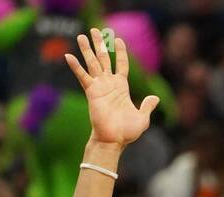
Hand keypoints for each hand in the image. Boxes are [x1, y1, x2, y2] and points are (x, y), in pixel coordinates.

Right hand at [65, 29, 157, 147]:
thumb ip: (147, 106)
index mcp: (122, 87)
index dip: (121, 52)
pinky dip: (76, 66)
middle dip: (100, 44)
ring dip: (87, 49)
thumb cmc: (127, 131)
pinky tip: (68, 55)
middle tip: (95, 30)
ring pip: (93, 63)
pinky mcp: (91, 92)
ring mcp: (99, 87)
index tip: (119, 39)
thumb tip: (155, 98)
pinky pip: (83, 76)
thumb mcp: (143, 118)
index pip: (122, 65)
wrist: (114, 140)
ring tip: (81, 35)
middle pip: (104, 59)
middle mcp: (109, 84)